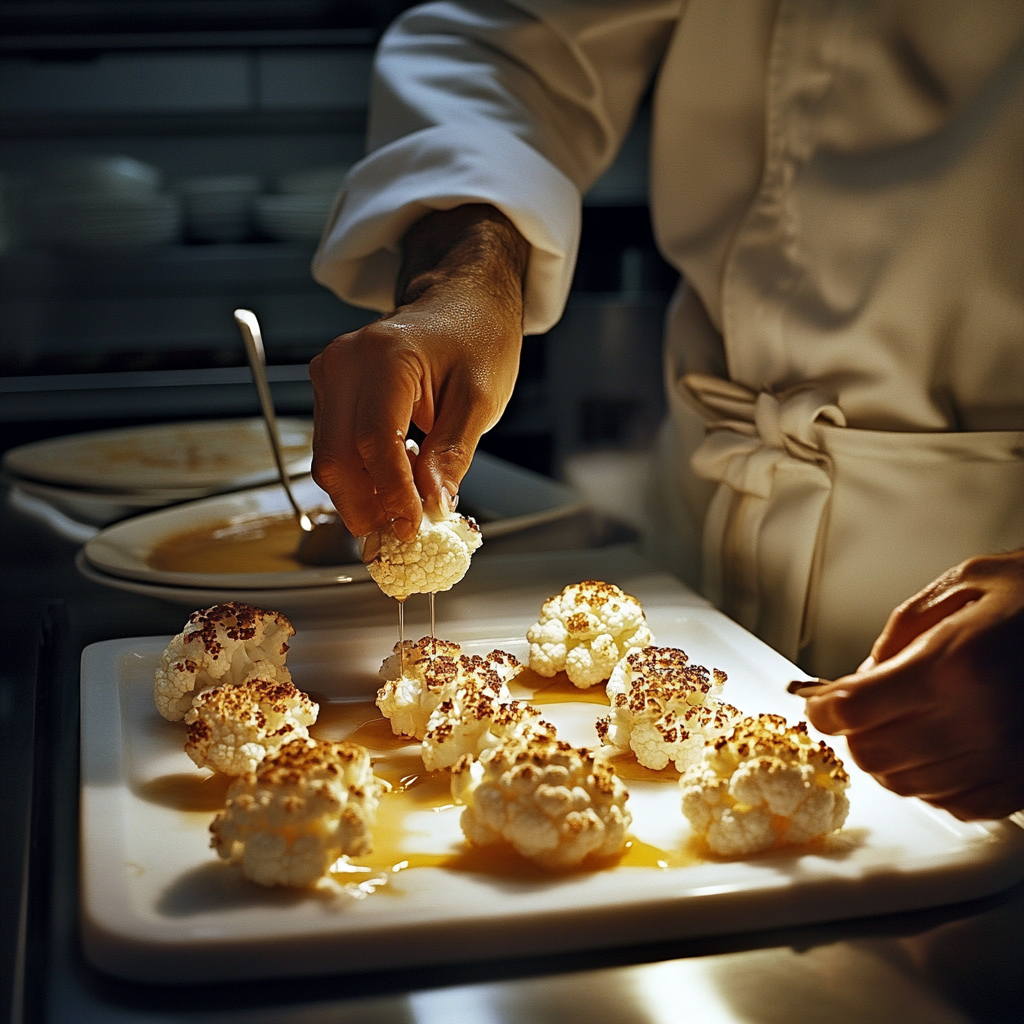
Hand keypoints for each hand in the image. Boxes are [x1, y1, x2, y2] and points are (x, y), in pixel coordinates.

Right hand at [310, 205, 528, 540]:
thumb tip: (432, 509)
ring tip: (401, 520)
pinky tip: (391, 492)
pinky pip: (334, 446)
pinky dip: (359, 478)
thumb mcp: (480, 398)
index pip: (375, 443)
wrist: (460, 300)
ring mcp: (330, 373)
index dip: (392, 496)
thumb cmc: (477, 337)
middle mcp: (345, 362)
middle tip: (402, 542)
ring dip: (361, 499)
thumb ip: (451, 455)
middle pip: (337, 458)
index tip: (412, 531)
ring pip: (328, 459)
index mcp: (385, 356)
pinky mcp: (329, 388)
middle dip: (367, 508)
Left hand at [803, 550, 1023, 819]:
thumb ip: (902, 631)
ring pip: (908, 785)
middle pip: (872, 756)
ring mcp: (1004, 760)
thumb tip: (861, 676)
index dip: (824, 710)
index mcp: (952, 667)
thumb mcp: (965, 583)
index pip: (853, 712)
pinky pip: (955, 803)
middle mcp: (977, 723)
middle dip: (854, 734)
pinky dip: (934, 781)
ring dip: (891, 758)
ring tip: (906, 722)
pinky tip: (943, 746)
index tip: (821, 702)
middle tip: (862, 709)